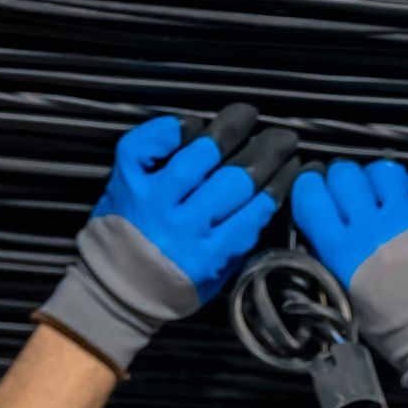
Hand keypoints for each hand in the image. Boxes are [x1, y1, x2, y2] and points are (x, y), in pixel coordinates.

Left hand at [37, 104, 298, 374]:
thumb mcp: (213, 279)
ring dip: (228, 129)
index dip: (280, 181)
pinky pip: (149, 143)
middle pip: (234, 178)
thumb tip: (266, 199)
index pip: (255, 209)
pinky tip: (192, 126)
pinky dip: (170, 129)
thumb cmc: (169, 288)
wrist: (114, 293)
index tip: (294, 165)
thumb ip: (238, 243)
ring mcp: (152, 199)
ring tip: (246, 115)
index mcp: (208, 256)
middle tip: (283, 137)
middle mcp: (181, 226)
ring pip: (198, 154)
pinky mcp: (127, 180)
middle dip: (266, 152)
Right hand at [292, 158, 407, 407]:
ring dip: (379, 182)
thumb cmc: (395, 326)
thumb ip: (334, 257)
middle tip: (350, 197)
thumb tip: (327, 225)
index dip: (311, 190)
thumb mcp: (347, 295)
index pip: (312, 196)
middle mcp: (372, 226)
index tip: (317, 195)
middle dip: (344, 181)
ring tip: (383, 200)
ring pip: (382, 171)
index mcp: (343, 251)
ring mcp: (406, 215)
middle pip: (345, 175)